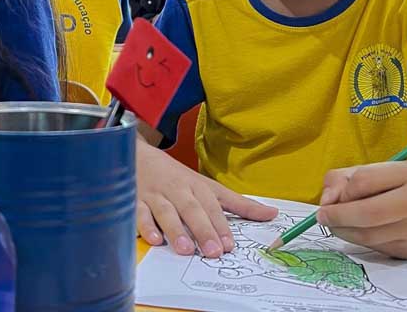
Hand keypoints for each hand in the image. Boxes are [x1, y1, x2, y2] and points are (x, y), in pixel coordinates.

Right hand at [136, 139, 276, 257]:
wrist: (137, 155)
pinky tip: (154, 239)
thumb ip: (239, 203)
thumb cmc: (175, 176)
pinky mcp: (134, 200)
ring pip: (165, 212)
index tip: (228, 245)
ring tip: (185, 249)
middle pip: (191, 209)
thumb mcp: (207, 186)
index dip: (220, 225)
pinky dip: (145, 226)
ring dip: (175, 230)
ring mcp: (155, 194)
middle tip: (212, 251)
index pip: (211, 206)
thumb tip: (272, 214)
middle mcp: (177, 189)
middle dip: (202, 229)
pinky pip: (138, 213)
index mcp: (196, 186)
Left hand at [316, 161, 406, 258]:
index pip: (362, 181)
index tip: (332, 198)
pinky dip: (359, 241)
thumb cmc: (393, 188)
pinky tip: (358, 232)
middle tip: (322, 217)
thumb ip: (339, 180)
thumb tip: (326, 202)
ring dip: (343, 231)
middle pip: (368, 213)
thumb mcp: (369, 172)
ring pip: (369, 235)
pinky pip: (376, 247)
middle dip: (337, 216)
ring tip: (336, 225)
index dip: (341, 192)